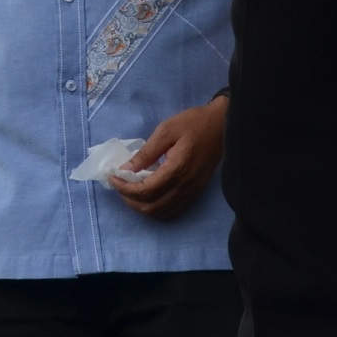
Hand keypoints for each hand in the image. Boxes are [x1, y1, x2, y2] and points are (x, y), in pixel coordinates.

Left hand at [113, 99, 227, 219]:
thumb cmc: (194, 123)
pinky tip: (149, 194)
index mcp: (177, 170)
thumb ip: (146, 153)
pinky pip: (174, 209)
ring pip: (162, 212)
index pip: (145, 191)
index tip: (113, 177)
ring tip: (131, 190)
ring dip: (142, 206)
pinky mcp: (196, 192)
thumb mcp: (166, 130)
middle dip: (130, 200)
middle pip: (152, 208)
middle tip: (120, 185)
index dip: (125, 188)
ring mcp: (192, 192)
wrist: (222, 125)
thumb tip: (126, 170)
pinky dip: (157, 207)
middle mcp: (186, 186)